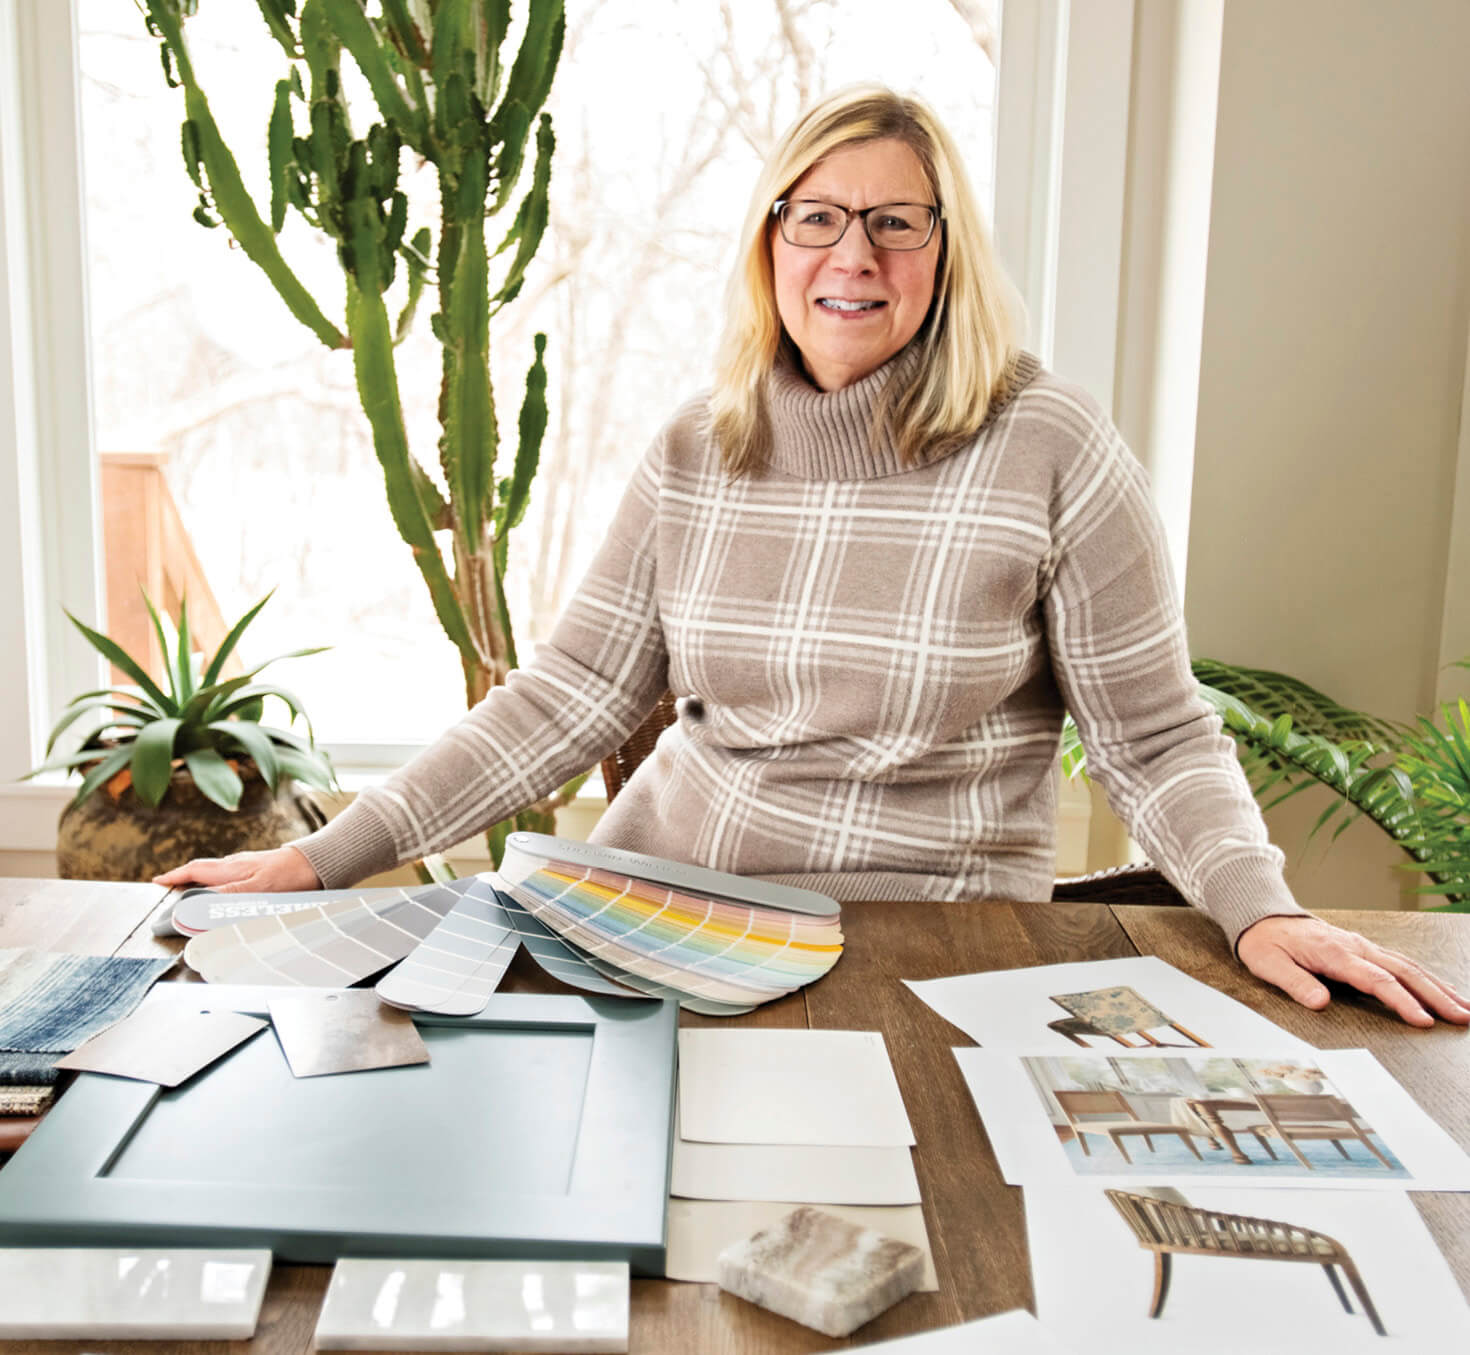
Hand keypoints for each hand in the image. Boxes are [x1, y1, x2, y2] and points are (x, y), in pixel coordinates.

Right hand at [152, 845, 320, 893]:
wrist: (318, 863)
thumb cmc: (290, 876)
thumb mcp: (255, 889)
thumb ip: (226, 896)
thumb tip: (197, 903)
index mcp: (231, 869)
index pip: (195, 871)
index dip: (174, 877)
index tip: (157, 882)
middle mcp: (237, 864)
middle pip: (203, 869)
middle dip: (183, 877)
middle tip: (168, 886)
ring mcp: (249, 864)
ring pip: (217, 872)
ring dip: (201, 879)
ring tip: (191, 890)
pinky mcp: (260, 868)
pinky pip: (231, 874)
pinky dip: (219, 881)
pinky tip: (225, 889)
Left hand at [1237, 914, 1469, 1027]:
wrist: (1264, 918)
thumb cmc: (1266, 943)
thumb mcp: (1269, 964)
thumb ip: (1295, 982)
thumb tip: (1320, 1002)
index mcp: (1335, 953)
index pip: (1377, 980)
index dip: (1402, 1001)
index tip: (1424, 1021)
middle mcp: (1355, 947)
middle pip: (1404, 972)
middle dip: (1436, 996)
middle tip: (1462, 1018)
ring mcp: (1362, 946)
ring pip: (1409, 966)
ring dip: (1438, 987)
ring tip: (1465, 1009)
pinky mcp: (1364, 949)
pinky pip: (1401, 963)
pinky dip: (1425, 977)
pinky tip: (1443, 990)